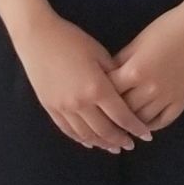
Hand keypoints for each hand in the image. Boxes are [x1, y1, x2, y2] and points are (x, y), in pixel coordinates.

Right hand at [17, 10, 152, 151]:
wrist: (37, 36)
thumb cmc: (72, 39)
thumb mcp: (99, 53)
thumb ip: (114, 74)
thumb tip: (126, 91)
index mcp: (97, 88)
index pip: (122, 116)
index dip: (136, 128)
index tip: (146, 136)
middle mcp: (81, 103)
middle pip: (105, 130)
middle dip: (120, 140)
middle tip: (130, 145)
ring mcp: (63, 108)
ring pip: (86, 135)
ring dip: (102, 143)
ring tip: (113, 147)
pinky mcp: (50, 108)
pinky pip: (68, 130)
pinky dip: (81, 139)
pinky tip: (89, 142)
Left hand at [110, 2, 183, 134]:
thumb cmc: (166, 29)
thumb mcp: (137, 42)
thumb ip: (120, 61)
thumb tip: (106, 77)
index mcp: (135, 71)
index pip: (109, 91)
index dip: (99, 94)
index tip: (94, 97)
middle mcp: (149, 89)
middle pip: (123, 109)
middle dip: (112, 112)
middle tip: (104, 114)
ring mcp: (167, 98)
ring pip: (141, 120)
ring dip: (129, 123)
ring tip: (121, 123)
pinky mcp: (182, 102)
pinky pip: (163, 122)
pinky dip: (150, 126)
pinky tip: (143, 125)